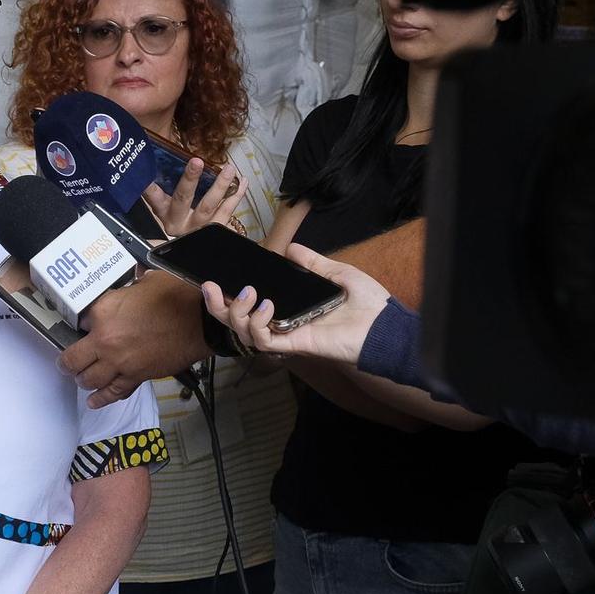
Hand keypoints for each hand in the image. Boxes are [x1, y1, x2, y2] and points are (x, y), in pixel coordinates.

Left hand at [58, 272, 208, 408]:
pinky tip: (93, 401)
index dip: (80, 323)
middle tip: (67, 363)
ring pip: (88, 379)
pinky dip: (102, 398)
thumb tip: (132, 281)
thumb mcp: (147, 280)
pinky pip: (113, 392)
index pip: (78, 320)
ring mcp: (119, 362)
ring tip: (82, 378)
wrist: (200, 321)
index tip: (82, 325)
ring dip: (83, 379)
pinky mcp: (136, 377)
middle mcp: (105, 340)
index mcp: (104, 310)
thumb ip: (131, 285)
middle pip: (73, 359)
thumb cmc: (177, 296)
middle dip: (68, 362)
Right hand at [140, 160, 243, 237]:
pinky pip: (227, 211)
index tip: (146, 177)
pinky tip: (242, 181)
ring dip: (220, 185)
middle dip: (190, 179)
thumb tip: (159, 163)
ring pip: (209, 205)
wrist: (194, 248)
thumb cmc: (181, 218)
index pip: (154, 199)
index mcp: (166, 215)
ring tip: (229, 169)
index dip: (149, 189)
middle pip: (184, 199)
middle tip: (196, 161)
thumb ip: (165, 188)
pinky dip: (236, 195)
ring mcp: (199, 228)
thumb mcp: (168, 207)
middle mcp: (181, 223)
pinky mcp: (216, 230)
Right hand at [201, 243, 389, 364]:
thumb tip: (290, 248)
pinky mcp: (296, 344)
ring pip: (244, 333)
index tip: (215, 278)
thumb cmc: (368, 304)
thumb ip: (312, 263)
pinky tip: (265, 306)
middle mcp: (283, 323)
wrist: (385, 326)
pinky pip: (264, 342)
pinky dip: (258, 324)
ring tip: (246, 293)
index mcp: (290, 308)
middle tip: (209, 287)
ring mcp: (287, 335)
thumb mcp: (337, 274)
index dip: (227, 295)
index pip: (249, 305)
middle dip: (217, 306)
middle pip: (236, 322)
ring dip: (235, 313)